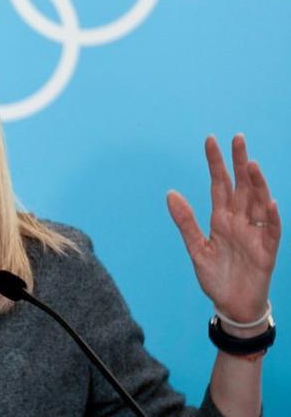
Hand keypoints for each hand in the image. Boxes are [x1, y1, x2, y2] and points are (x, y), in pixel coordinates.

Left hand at [166, 134, 280, 322]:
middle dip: (239, 163)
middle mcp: (239, 221)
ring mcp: (254, 234)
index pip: (219, 184)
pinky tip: (269, 201)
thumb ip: (185, 221)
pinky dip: (271, 216)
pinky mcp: (267, 251)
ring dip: (257, 184)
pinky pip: (271, 230)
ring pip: (258, 203)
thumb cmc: (216, 276)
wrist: (232, 305)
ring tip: (250, 164)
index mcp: (221, 219)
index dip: (216, 163)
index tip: (210, 140)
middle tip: (238, 138)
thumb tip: (170, 193)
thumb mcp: (196, 248)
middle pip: (241, 186)